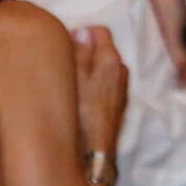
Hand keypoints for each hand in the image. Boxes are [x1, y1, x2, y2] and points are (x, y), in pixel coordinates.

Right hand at [72, 26, 127, 152]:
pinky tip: (80, 98)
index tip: (64, 45)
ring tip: (70, 83)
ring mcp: (121, 88)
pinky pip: (106, 83)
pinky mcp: (118, 104)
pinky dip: (94, 84)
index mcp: (111, 60)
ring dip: (89, 69)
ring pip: (103, 67)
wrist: (93, 155)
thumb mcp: (73, 78)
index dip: (81, 34)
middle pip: (102, 49)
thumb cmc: (80, 115)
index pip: (99, 31)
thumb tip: (82, 31)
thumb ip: (79, 51)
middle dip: (84, 51)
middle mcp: (121, 71)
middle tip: (63, 64)